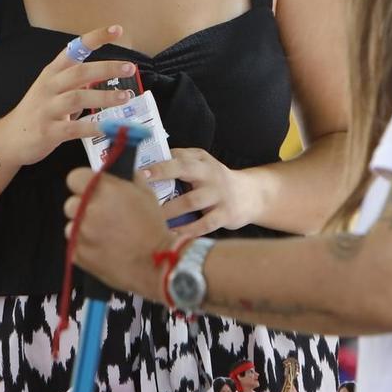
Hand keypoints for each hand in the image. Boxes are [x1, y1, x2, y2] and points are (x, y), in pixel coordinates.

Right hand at [3, 25, 137, 167]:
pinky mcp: (48, 131)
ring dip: (104, 97)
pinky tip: (109, 126)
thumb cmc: (36, 111)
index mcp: (52, 73)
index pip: (74, 49)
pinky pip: (73, 128)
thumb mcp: (51, 89)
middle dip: (106, 68)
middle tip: (129, 67)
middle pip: (79, 72)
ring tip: (125, 96)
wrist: (10, 138)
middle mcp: (49, 87)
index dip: (95, 38)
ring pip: (77, 98)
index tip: (116, 30)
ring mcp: (47, 109)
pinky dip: (92, 126)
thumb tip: (102, 77)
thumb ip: (75, 83)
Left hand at [64, 164, 171, 300]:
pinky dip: (85, 246)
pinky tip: (103, 248)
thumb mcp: (147, 194)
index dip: (83, 183)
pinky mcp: (78, 253)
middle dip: (84, 207)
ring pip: (72, 225)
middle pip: (71, 203)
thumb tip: (122, 171)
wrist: (157, 262)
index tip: (90, 189)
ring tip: (105, 235)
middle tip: (102, 215)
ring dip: (84, 228)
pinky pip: (75, 245)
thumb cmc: (153, 229)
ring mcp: (81, 232)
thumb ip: (129, 178)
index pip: (74, 178)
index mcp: (103, 189)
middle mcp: (87, 209)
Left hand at [142, 147, 256, 236]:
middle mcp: (210, 174)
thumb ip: (180, 162)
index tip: (140, 172)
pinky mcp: (226, 214)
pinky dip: (188, 230)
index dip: (159, 164)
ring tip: (153, 219)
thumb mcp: (202, 165)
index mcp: (201, 160)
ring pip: (192, 201)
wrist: (251, 195)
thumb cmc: (216, 181)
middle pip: (186, 171)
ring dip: (171, 211)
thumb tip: (147, 165)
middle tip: (142, 191)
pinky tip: (173, 235)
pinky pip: (205, 224)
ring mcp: (219, 194)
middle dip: (163, 177)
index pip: (179, 157)